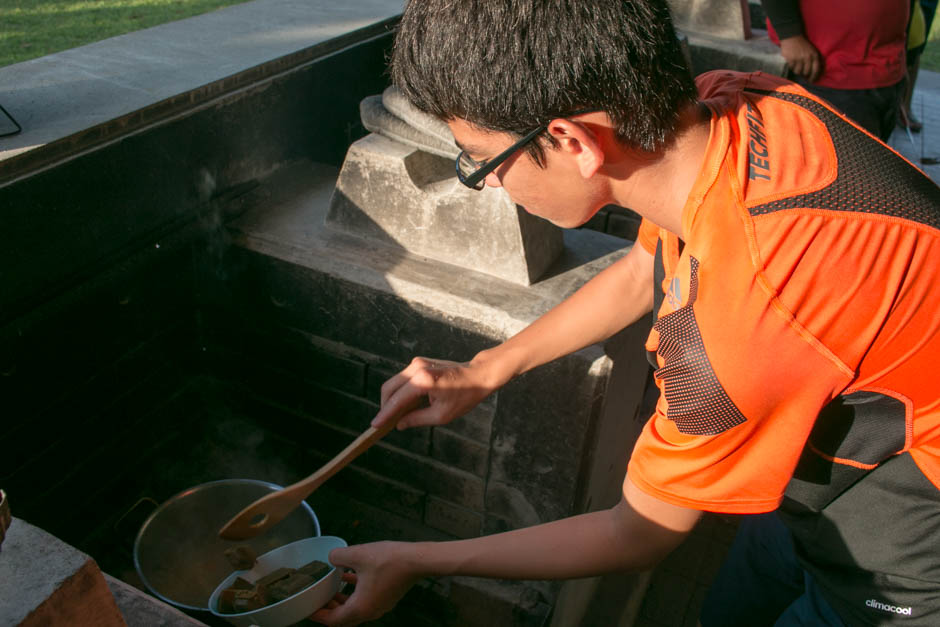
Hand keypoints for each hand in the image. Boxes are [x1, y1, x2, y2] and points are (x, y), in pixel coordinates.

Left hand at [311, 542, 418, 626]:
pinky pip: (364, 600)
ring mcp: (380, 606)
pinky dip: (354, 593)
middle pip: (343, 618)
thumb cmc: (388, 560)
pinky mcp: (386, 597)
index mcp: (359, 608)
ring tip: (330, 588)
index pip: (332, 620)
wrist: (417, 560)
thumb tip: (331, 558)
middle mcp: (369, 612)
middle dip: (328, 609)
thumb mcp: (357, 554)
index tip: (307, 609)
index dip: (318, 615)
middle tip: (317, 598)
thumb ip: (337, 557)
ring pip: (354, 609)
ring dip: (341, 601)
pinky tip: (349, 576)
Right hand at [372, 354, 506, 429]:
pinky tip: (406, 405)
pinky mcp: (420, 363)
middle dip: (385, 405)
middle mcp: (417, 368)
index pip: (396, 400)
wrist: (479, 375)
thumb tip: (399, 424)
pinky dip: (401, 392)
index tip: (375, 425)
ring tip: (396, 416)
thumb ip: (417, 419)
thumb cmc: (465, 396)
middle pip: (389, 387)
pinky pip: (403, 379)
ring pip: (395, 382)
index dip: (385, 414)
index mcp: (423, 381)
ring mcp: (418, 363)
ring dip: (393, 399)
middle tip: (384, 422)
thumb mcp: (442, 415)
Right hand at [779, 35, 821, 81]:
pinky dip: (792, 66)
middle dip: (804, 74)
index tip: (811, 81)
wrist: (792, 37)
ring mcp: (799, 59)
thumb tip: (812, 73)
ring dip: (797, 70)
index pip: (816, 70)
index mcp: (814, 55)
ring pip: (798, 72)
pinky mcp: (791, 59)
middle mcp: (807, 58)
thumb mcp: (812, 50)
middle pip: (806, 72)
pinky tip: (792, 62)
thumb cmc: (803, 45)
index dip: (814, 77)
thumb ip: (813, 60)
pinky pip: (792, 68)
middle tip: (802, 74)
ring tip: (796, 66)